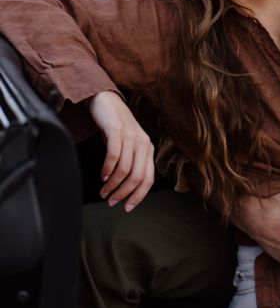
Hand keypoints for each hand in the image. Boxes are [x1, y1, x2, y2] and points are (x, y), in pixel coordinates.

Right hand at [89, 90, 154, 211]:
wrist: (106, 101)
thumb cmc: (115, 127)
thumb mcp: (127, 146)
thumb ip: (130, 163)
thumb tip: (126, 189)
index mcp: (148, 149)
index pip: (148, 178)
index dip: (138, 196)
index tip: (127, 207)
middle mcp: (143, 143)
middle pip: (138, 176)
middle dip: (124, 193)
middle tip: (111, 201)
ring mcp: (131, 136)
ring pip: (125, 168)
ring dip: (113, 184)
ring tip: (104, 191)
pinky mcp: (117, 130)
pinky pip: (114, 155)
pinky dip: (108, 169)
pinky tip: (102, 176)